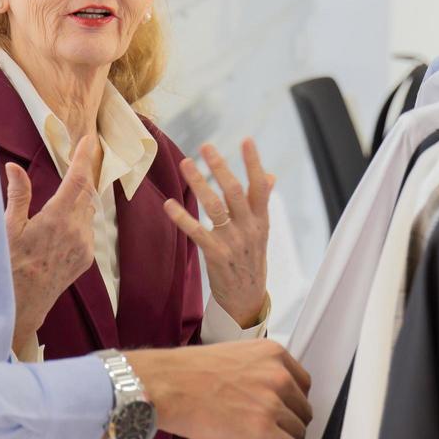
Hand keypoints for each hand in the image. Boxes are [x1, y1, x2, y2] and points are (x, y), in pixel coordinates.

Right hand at [4, 135, 99, 357]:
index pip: (76, 180)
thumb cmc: (9, 265)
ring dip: (80, 199)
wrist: (22, 305)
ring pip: (89, 211)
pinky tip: (63, 224)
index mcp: (56, 218)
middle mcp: (76, 230)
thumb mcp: (8, 228)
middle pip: (87, 192)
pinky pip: (88, 229)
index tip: (89, 140)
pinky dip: (80, 219)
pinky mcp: (86, 258)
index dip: (84, 157)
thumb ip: (17, 195)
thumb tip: (13, 166)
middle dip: (82, 176)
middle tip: (76, 162)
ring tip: (65, 196)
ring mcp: (84, 246)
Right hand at [125, 340, 311, 438]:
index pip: (303, 383)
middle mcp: (277, 375)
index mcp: (272, 354)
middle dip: (291, 421)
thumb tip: (264, 390)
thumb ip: (257, 370)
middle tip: (278, 430)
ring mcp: (272, 402)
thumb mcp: (234, 355)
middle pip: (302, 408)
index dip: (294, 401)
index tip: (289, 410)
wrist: (168, 385)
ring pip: (298, 430)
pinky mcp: (263, 428)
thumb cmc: (188, 372)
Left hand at [163, 138, 272, 327]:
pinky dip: (182, 217)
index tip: (246, 140)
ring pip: (215, 207)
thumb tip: (270, 175)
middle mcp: (249, 228)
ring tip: (186, 164)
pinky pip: (197, 232)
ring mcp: (233, 242)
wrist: (248, 298)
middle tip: (206, 147)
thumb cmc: (252, 259)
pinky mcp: (216, 255)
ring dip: (199, 184)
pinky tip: (169, 204)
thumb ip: (263, 202)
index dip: (253, 163)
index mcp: (261, 219)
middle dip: (220, 168)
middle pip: (235, 192)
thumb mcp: (262, 231)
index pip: (259, 186)